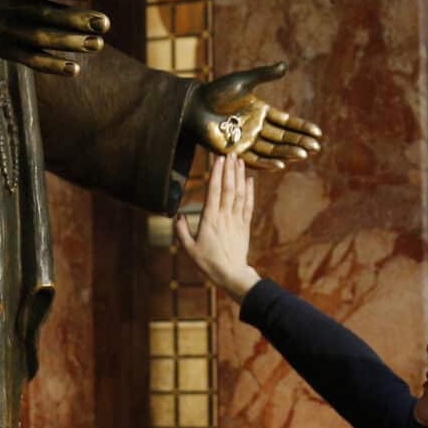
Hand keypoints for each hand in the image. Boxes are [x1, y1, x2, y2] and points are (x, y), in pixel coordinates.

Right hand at [0, 0, 109, 75]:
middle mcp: (17, 7)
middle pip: (50, 15)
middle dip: (78, 20)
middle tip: (105, 23)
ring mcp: (12, 30)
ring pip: (44, 39)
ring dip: (71, 44)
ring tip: (97, 44)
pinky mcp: (9, 50)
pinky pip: (32, 60)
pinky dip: (51, 66)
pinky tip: (75, 69)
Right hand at [174, 154, 262, 302]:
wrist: (231, 275)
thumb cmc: (208, 263)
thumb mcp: (188, 249)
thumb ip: (181, 231)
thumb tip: (178, 216)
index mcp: (210, 219)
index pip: (214, 191)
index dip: (217, 173)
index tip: (218, 159)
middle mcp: (224, 216)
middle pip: (228, 188)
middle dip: (229, 169)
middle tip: (230, 153)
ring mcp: (236, 220)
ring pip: (239, 193)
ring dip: (240, 176)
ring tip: (239, 161)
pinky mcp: (245, 226)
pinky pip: (248, 205)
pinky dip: (250, 191)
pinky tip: (250, 180)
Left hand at [184, 62, 323, 169]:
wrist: (193, 105)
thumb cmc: (216, 91)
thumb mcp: (243, 81)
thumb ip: (264, 75)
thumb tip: (285, 65)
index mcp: (261, 112)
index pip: (286, 122)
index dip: (302, 128)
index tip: (318, 133)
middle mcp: (257, 128)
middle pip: (283, 138)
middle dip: (300, 143)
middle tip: (317, 147)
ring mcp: (247, 141)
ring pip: (272, 149)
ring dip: (288, 153)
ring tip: (305, 154)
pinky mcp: (235, 151)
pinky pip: (254, 159)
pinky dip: (267, 163)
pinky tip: (282, 164)